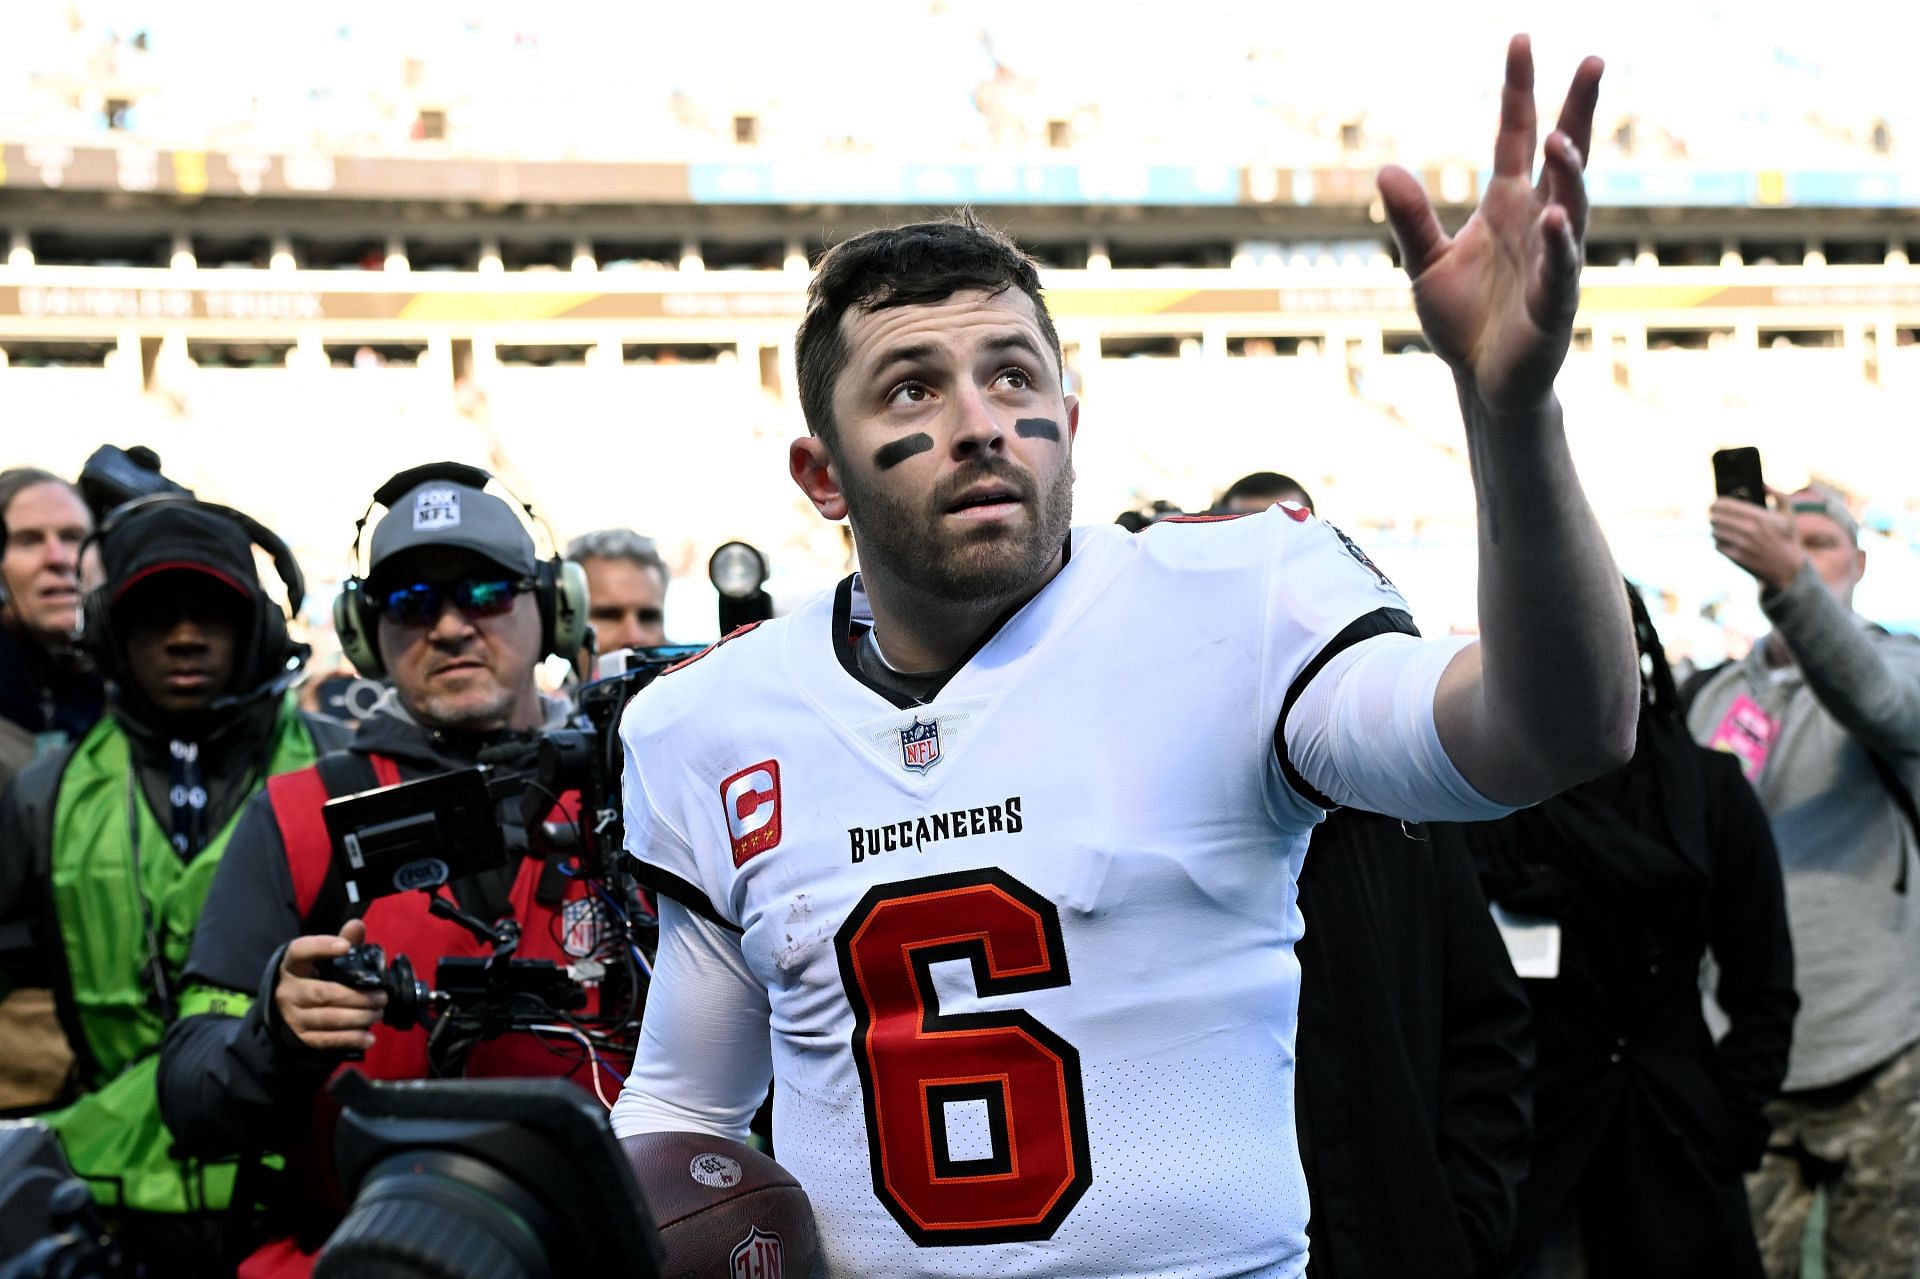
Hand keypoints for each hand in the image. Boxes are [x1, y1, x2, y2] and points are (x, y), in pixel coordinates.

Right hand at [275, 918, 384, 1053]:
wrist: (290, 1007)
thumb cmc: (315, 975)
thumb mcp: (324, 958)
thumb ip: (343, 941)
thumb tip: (357, 926)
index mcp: (293, 964)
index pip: (300, 951)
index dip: (321, 947)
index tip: (345, 947)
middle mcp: (288, 990)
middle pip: (323, 993)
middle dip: (357, 996)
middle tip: (382, 996)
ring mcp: (293, 1016)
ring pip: (328, 1018)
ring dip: (359, 1017)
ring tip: (379, 1012)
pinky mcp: (302, 1036)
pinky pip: (327, 1040)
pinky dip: (350, 1039)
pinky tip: (369, 1037)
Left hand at [1379, 35, 1602, 415]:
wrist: (1481, 381)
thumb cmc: (1463, 319)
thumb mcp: (1425, 263)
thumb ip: (1410, 219)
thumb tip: (1386, 169)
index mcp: (1507, 204)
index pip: (1517, 135)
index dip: (1520, 90)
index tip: (1522, 39)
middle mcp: (1538, 221)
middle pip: (1565, 156)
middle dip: (1580, 110)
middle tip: (1595, 60)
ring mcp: (1553, 259)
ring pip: (1571, 206)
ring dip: (1570, 173)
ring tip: (1563, 138)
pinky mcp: (1555, 301)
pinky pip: (1561, 267)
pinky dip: (1560, 244)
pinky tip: (1556, 218)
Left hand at [1710, 489, 1804, 591]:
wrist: (1788, 569)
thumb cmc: (1788, 539)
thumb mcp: (1788, 515)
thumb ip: (1779, 496)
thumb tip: (1765, 484)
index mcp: (1759, 517)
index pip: (1725, 505)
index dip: (1717, 503)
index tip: (1716, 504)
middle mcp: (1749, 530)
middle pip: (1716, 517)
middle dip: (1714, 514)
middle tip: (1714, 514)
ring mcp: (1741, 545)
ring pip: (1715, 531)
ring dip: (1716, 527)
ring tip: (1720, 526)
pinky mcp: (1736, 557)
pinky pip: (1717, 544)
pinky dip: (1719, 541)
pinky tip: (1726, 539)